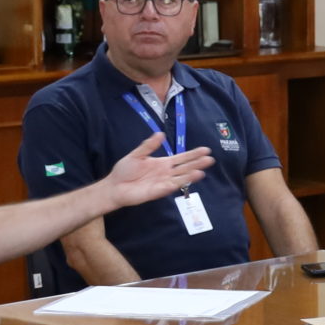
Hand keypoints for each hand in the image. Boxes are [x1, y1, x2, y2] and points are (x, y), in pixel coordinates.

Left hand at [100, 133, 216, 207]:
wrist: (114, 186)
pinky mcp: (159, 191)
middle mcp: (167, 173)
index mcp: (163, 163)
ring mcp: (164, 182)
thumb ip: (148, 146)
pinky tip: (191, 178)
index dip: (193, 154)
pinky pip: (173, 186)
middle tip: (210, 158)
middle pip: (185, 167)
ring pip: (182, 177)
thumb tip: (160, 134)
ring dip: (193, 173)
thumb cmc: (124, 170)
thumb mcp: (137, 155)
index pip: (182, 158)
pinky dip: (182, 182)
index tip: (205, 150)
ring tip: (204, 168)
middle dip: (197, 162)